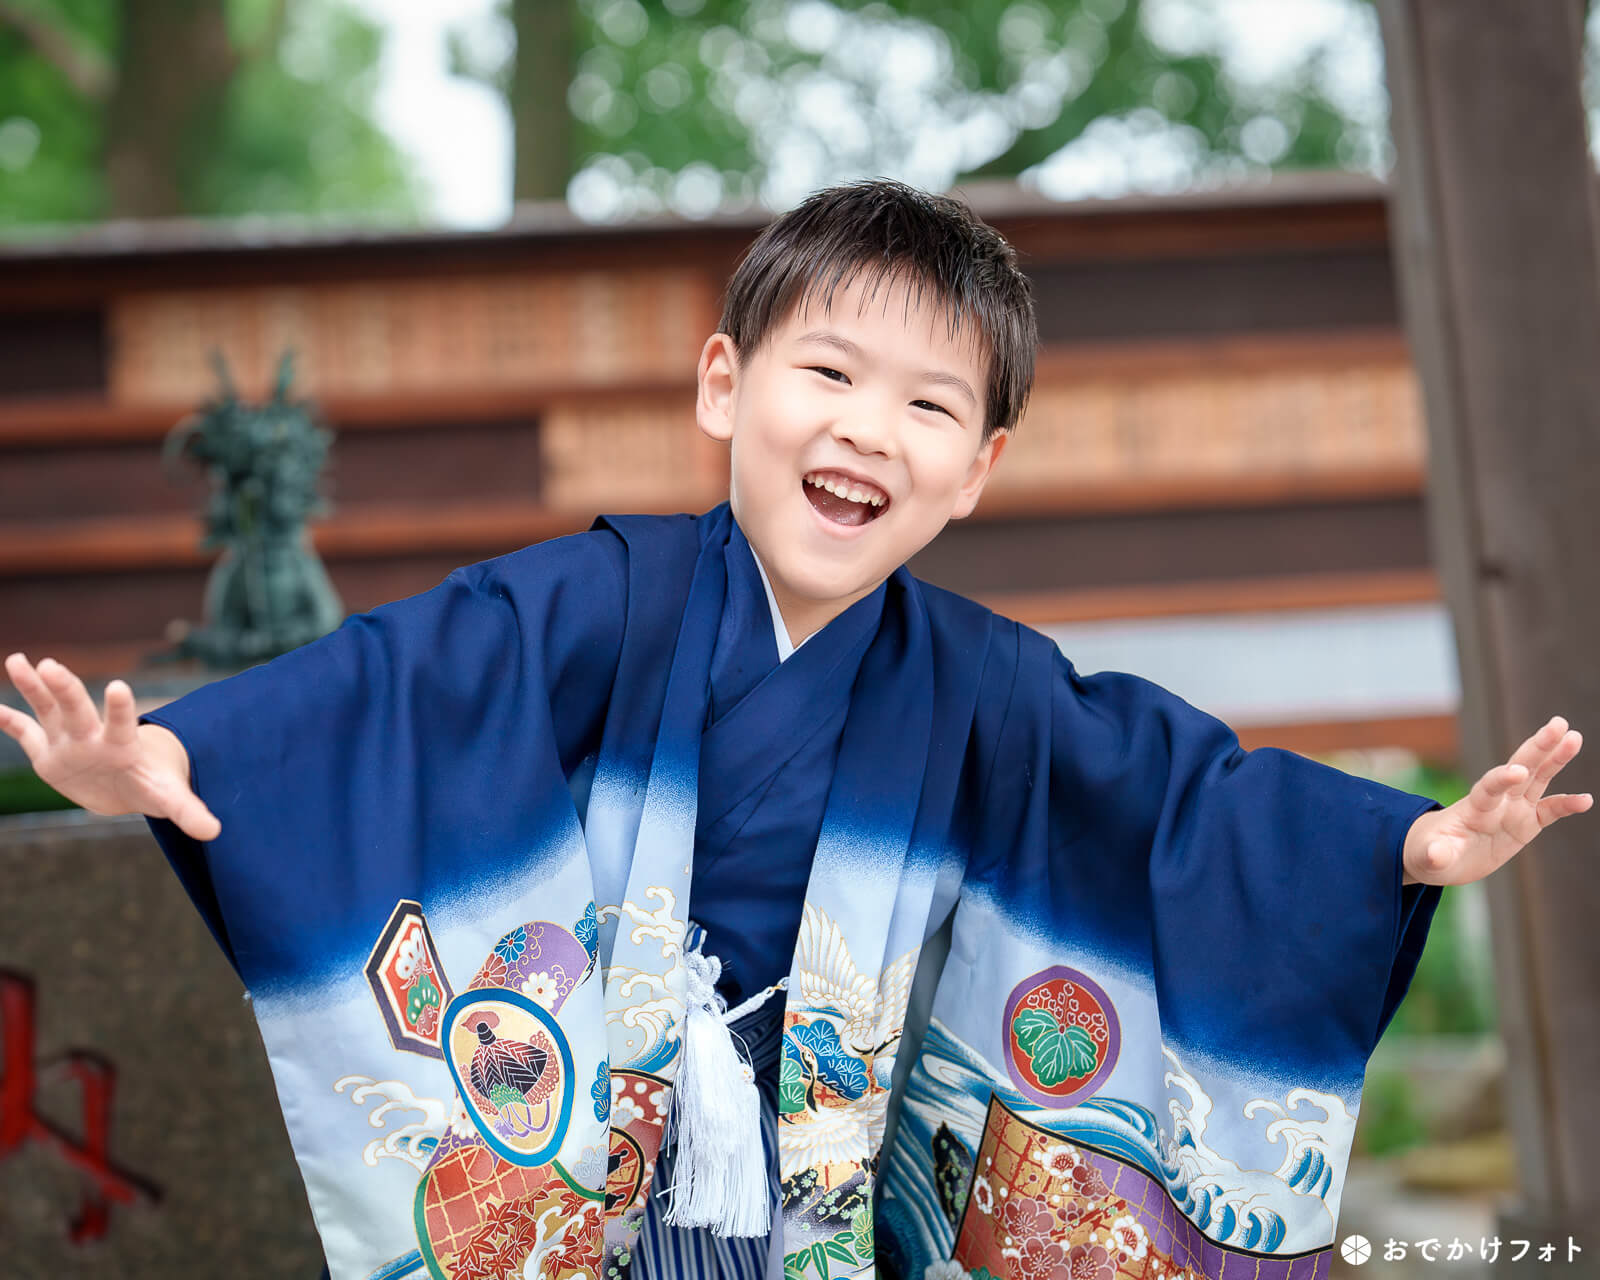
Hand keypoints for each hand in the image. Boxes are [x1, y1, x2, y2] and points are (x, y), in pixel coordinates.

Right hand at [0, 653, 220, 840]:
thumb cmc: (153, 785)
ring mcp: (69, 741)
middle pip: (76, 708)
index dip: (119, 707)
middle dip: (65, 688)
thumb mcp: (169, 798)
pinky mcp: (50, 752)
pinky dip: (9, 721)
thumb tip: (214, 831)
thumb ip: (188, 811)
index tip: (118, 686)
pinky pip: (26, 733)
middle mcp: (92, 737)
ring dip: (33, 687)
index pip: (121, 722)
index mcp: (122, 745)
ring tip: (17, 661)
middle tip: (51, 664)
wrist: (133, 784)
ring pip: (48, 709)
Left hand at [1403, 716, 1590, 885]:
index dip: (1502, 778)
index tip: (1518, 771)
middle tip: (1558, 724)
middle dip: (1538, 747)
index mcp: (1472, 807)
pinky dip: (1567, 805)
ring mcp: (1512, 810)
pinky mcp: (1525, 824)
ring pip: (1538, 780)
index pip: (1489, 787)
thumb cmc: (1429, 851)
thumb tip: (1434, 855)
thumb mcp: (1427, 856)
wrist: (1439, 856)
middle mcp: (1496, 802)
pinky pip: (1550, 811)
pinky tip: (1586, 800)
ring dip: (1556, 760)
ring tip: (1574, 737)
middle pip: (1520, 769)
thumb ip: (1434, 854)